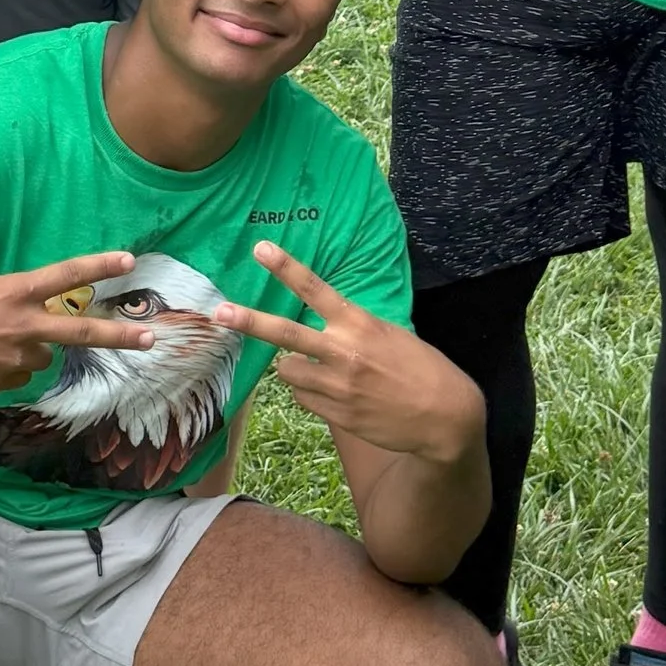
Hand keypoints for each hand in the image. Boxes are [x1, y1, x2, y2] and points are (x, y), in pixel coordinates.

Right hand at [0, 251, 153, 398]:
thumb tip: (13, 309)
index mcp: (11, 293)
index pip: (65, 276)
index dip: (99, 266)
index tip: (128, 261)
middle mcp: (21, 328)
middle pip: (80, 332)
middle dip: (119, 336)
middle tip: (149, 340)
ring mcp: (12, 360)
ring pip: (40, 354)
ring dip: (29, 346)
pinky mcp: (0, 384)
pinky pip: (16, 372)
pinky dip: (6, 364)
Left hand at [216, 244, 483, 462]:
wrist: (445, 416)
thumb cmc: (422, 368)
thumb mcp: (390, 335)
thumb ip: (353, 329)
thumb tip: (323, 329)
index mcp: (359, 324)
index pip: (316, 289)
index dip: (286, 267)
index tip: (261, 248)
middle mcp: (344, 352)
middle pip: (285, 334)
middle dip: (250, 321)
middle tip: (220, 312)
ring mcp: (337, 386)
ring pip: (288, 371)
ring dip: (295, 368)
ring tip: (320, 370)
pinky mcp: (336, 414)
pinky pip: (304, 399)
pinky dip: (311, 395)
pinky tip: (337, 395)